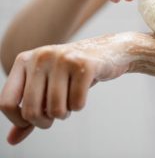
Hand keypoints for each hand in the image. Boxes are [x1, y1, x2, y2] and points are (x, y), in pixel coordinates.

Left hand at [0, 32, 137, 144]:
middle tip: (57, 114)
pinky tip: (82, 93)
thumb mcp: (47, 86)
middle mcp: (41, 56)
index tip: (35, 120)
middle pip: (31, 110)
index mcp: (25, 60)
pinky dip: (79, 106)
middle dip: (45, 121)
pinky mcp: (85, 65)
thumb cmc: (73, 72)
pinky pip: (77, 103)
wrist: (108, 50)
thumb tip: (12, 140)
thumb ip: (30, 110)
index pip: (6, 103)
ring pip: (55, 109)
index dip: (20, 120)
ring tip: (70, 101)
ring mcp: (63, 59)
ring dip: (65, 113)